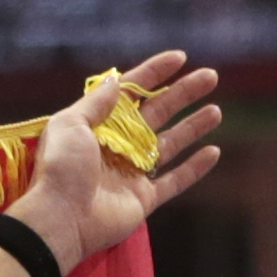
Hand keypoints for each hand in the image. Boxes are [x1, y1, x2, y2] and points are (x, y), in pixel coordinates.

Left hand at [5, 50, 223, 272]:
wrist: (60, 219)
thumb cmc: (61, 168)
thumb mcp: (70, 123)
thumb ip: (97, 102)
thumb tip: (117, 81)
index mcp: (98, 125)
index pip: (131, 93)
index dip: (154, 74)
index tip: (180, 58)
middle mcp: (117, 146)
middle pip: (157, 113)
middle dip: (183, 94)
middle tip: (210, 76)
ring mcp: (132, 173)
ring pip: (170, 144)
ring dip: (193, 127)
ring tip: (216, 111)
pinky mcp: (143, 199)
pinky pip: (174, 181)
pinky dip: (194, 168)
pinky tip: (214, 151)